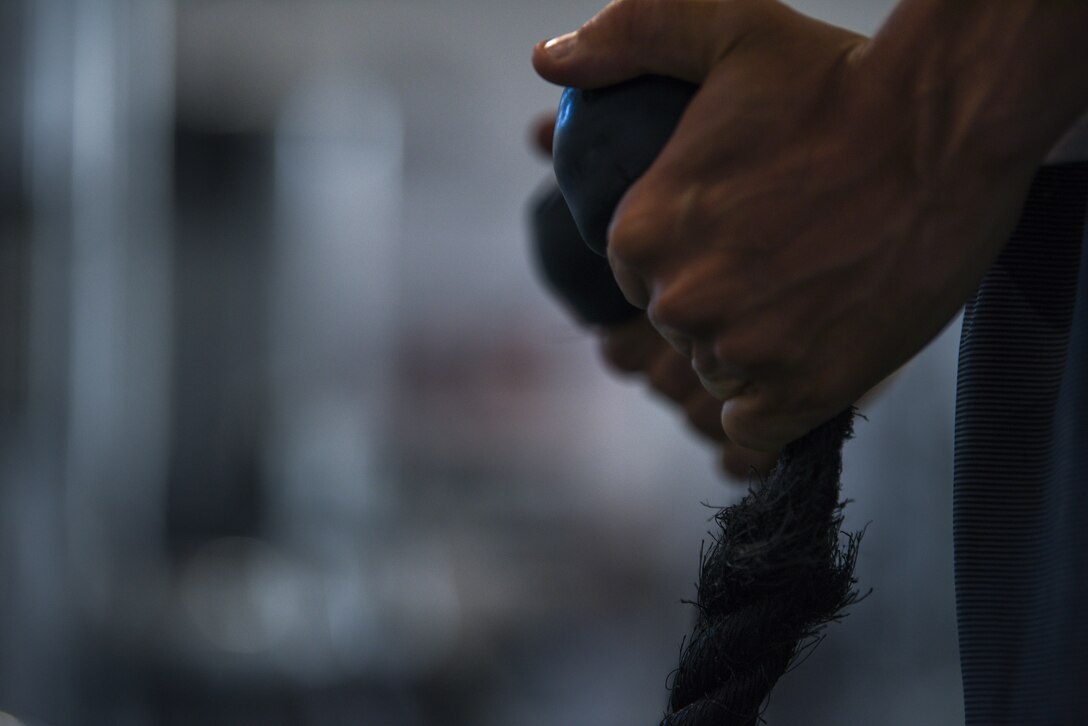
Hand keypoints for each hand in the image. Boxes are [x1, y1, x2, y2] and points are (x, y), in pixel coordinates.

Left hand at [533, 0, 1058, 449]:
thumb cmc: (837, 81)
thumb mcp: (725, 31)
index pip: (637, 274)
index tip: (737, 237)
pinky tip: (810, 362)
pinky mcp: (801, 392)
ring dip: (757, 351)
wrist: (948, 129)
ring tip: (814, 297)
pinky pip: (755, 429)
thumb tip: (549, 63)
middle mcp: (679, 298)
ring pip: (723, 372)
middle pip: (681, 325)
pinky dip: (775, 407)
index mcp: (643, 230)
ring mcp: (741, 351)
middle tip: (789, 260)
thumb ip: (630, 38)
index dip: (686, 259)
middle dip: (722, 303)